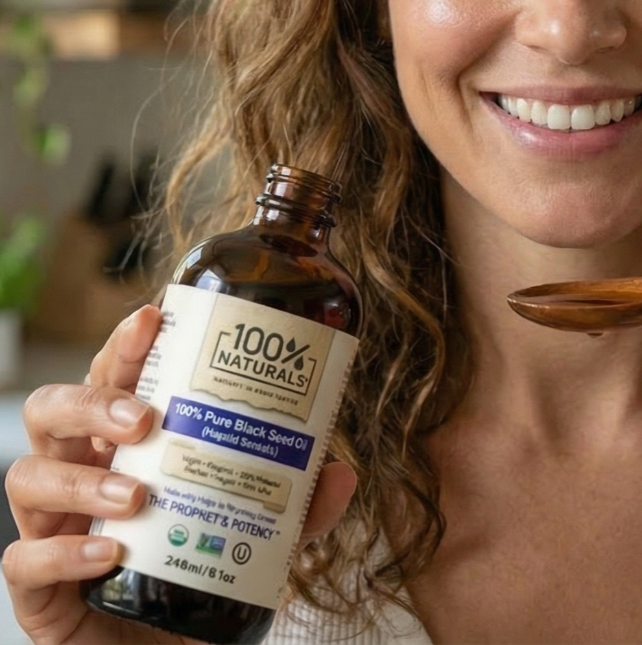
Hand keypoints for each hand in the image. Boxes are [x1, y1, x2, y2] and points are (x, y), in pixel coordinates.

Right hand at [2, 306, 356, 644]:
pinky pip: (22, 560)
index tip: (154, 318)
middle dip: (92, 401)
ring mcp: (54, 528)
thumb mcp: (263, 536)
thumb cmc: (200, 574)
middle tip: (143, 417)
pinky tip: (106, 554)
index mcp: (126, 446)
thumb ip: (299, 506)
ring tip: (137, 495)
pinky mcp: (39, 591)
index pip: (111, 377)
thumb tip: (343, 473)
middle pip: (52, 410)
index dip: (124, 344)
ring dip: (82, 482)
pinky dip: (63, 554)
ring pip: (27, 477)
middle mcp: (82, 475)